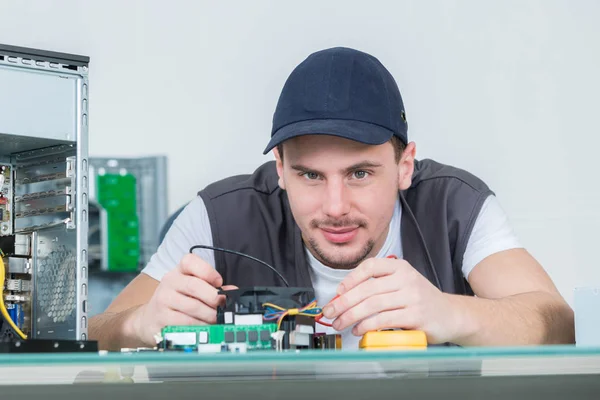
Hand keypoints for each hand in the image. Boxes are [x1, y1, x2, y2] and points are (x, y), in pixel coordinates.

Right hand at [130, 253, 235, 345]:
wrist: (149, 319)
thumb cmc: (177, 301)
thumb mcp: (192, 289)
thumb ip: (212, 288)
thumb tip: (233, 291)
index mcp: (179, 271)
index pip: (190, 261)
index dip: (207, 271)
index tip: (219, 282)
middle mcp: (169, 282)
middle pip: (194, 286)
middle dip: (213, 297)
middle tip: (223, 305)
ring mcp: (163, 299)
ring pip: (192, 307)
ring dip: (209, 315)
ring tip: (217, 318)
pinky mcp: (161, 318)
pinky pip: (185, 322)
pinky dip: (200, 326)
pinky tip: (205, 327)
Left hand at [321, 257, 458, 343]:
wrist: (451, 315)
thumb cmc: (420, 300)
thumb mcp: (402, 283)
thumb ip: (378, 285)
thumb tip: (343, 296)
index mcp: (400, 267)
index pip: (370, 267)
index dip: (350, 279)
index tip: (337, 292)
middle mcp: (406, 279)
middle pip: (367, 289)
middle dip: (343, 302)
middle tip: (330, 312)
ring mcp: (412, 297)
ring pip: (372, 305)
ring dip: (351, 316)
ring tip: (340, 324)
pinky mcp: (415, 317)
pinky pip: (384, 320)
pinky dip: (366, 326)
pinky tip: (358, 330)